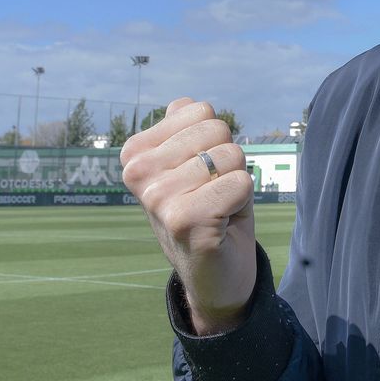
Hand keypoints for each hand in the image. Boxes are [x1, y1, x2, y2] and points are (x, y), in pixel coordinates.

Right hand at [121, 97, 256, 334]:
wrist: (215, 276)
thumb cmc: (210, 210)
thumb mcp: (194, 163)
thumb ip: (187, 130)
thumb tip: (184, 104)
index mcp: (136, 153)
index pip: (201, 111)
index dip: (215, 142)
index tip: (202, 175)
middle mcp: (138, 172)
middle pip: (217, 129)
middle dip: (228, 161)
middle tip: (213, 194)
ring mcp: (158, 197)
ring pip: (231, 156)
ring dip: (235, 183)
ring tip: (217, 210)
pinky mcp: (185, 220)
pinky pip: (240, 182)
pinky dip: (243, 202)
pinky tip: (222, 224)